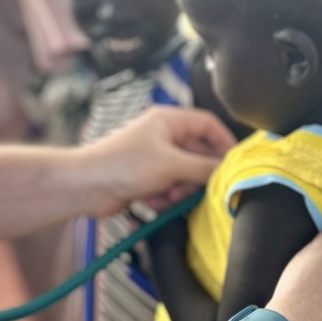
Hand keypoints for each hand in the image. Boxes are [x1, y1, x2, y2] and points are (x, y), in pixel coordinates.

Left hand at [77, 107, 235, 217]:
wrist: (86, 186)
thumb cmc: (123, 165)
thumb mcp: (171, 165)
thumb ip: (203, 168)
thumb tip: (229, 171)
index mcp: (169, 121)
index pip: (208, 124)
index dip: (224, 142)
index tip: (235, 164)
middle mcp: (164, 136)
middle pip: (199, 154)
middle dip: (197, 175)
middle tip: (194, 187)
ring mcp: (156, 157)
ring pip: (186, 174)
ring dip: (180, 189)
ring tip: (166, 194)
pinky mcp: (148, 177)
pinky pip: (171, 187)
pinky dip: (165, 196)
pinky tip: (152, 199)